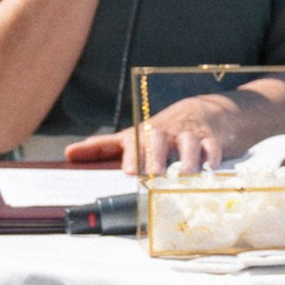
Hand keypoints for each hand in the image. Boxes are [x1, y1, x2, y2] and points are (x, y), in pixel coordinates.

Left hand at [66, 90, 258, 176]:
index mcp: (146, 132)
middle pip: (160, 136)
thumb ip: (103, 146)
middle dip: (156, 154)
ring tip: (185, 173)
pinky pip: (214, 145)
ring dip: (187, 157)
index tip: (128, 171)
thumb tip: (69, 153)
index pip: (135, 139)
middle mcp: (167, 131)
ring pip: (190, 141)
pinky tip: (211, 168)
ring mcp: (191, 133)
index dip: (132, 153)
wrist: (208, 110)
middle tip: (154, 173)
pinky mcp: (214, 138)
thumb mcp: (134, 135)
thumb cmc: (164, 129)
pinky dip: (213, 156)